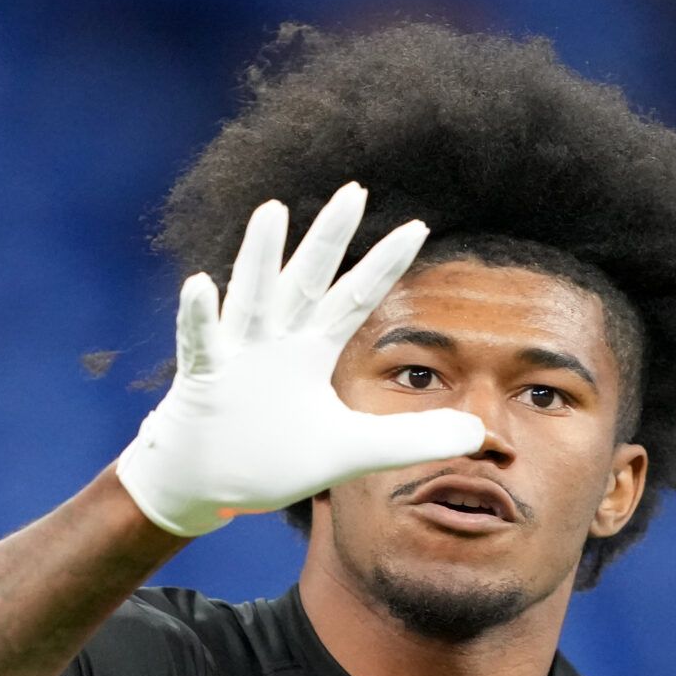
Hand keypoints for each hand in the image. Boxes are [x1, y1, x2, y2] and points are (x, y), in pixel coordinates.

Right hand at [116, 182, 486, 536]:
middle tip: (355, 190)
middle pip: (308, 279)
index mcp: (309, 351)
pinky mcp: (202, 380)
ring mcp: (236, 356)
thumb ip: (411, 439)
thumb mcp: (351, 451)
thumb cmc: (268, 458)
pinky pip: (202, 344)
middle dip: (330, 237)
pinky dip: (200, 317)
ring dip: (260, 256)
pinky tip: (200, 285)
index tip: (419, 227)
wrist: (202, 486)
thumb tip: (476, 433)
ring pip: (252, 296)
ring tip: (272, 209)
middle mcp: (274, 342)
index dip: (384, 265)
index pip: (354, 298)